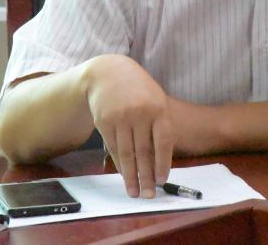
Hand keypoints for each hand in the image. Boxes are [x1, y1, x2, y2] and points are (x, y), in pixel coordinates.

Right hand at [83, 55, 173, 198]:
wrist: (108, 72)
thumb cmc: (138, 89)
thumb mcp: (155, 99)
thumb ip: (159, 125)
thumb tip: (161, 160)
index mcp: (158, 107)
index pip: (163, 142)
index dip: (163, 163)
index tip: (162, 180)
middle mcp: (139, 113)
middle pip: (144, 152)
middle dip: (147, 177)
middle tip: (149, 194)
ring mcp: (120, 117)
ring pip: (127, 154)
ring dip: (131, 177)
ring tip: (135, 192)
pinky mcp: (104, 122)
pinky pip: (113, 148)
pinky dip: (119, 165)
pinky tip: (124, 176)